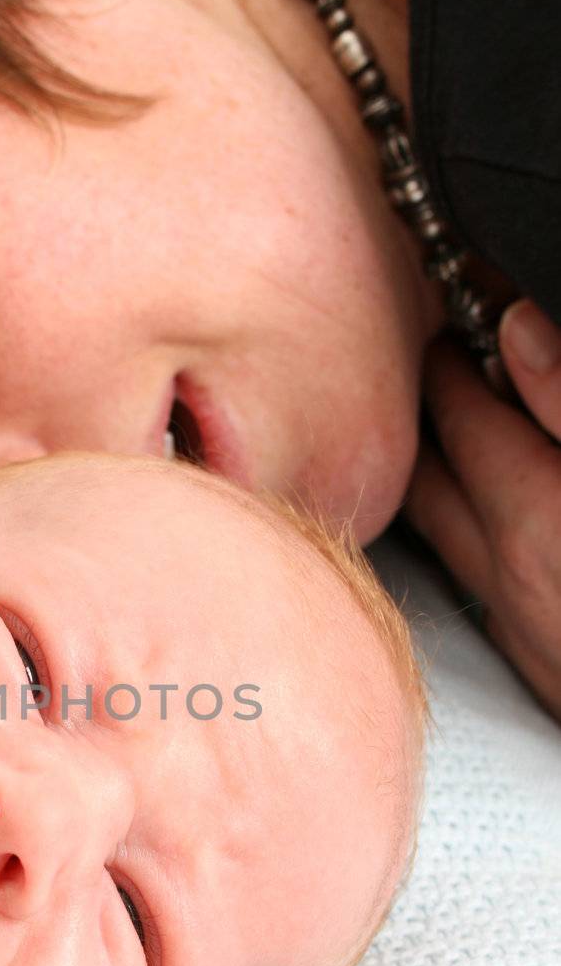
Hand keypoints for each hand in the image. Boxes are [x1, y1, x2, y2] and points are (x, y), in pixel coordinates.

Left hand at [403, 303, 560, 722]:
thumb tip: (519, 334)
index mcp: (537, 513)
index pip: (457, 406)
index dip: (454, 346)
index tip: (462, 300)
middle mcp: (505, 575)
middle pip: (427, 469)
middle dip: (434, 406)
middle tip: (455, 351)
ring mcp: (515, 626)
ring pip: (443, 531)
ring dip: (450, 470)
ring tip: (478, 420)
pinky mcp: (535, 665)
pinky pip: (476, 581)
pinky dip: (475, 531)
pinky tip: (512, 510)